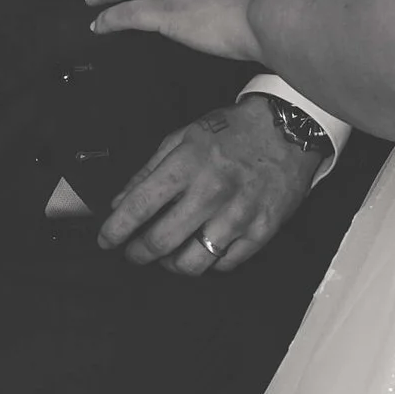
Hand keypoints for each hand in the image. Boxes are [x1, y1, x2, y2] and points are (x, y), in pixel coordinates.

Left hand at [98, 95, 318, 273]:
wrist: (288, 129)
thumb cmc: (233, 132)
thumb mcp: (183, 137)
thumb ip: (149, 171)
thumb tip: (120, 203)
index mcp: (187, 164)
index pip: (138, 207)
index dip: (115, 230)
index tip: (106, 240)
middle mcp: (212, 192)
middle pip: (161, 242)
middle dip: (138, 254)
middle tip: (134, 252)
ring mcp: (238, 214)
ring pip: (192, 263)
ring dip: (171, 264)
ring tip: (167, 256)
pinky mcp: (261, 230)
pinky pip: (224, 264)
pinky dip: (207, 262)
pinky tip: (201, 249)